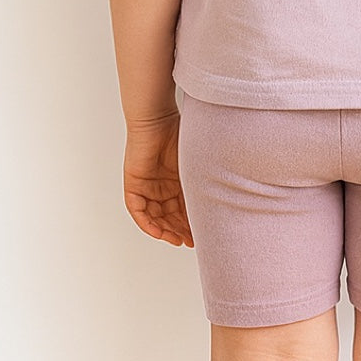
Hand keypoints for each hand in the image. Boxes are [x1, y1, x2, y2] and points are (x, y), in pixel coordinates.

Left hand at [123, 114, 193, 247]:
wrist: (156, 119)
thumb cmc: (179, 134)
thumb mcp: (195, 165)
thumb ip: (204, 181)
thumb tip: (227, 198)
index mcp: (176, 180)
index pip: (183, 208)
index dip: (192, 223)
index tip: (203, 236)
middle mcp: (161, 186)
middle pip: (169, 216)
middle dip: (181, 230)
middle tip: (193, 242)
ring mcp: (146, 186)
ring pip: (155, 217)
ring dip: (166, 230)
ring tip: (179, 239)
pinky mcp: (133, 185)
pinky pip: (138, 211)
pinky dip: (148, 223)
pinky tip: (160, 232)